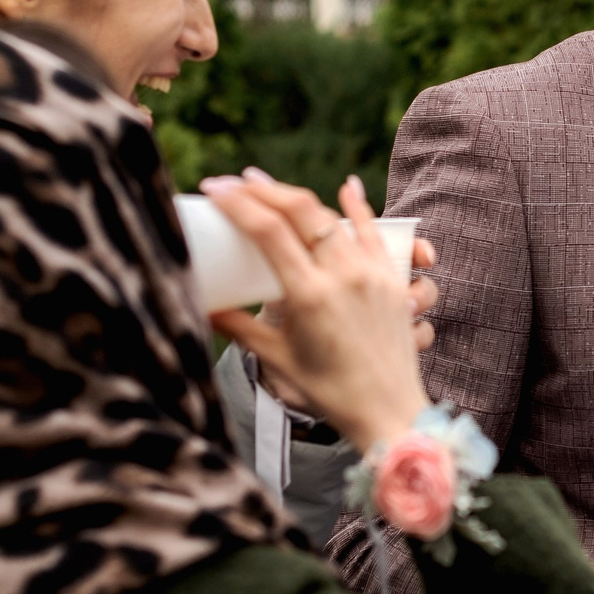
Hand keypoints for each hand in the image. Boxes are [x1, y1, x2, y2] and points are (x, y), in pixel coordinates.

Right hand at [205, 173, 428, 450]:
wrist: (388, 412)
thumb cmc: (330, 392)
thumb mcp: (277, 359)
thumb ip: (238, 329)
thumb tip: (203, 306)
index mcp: (310, 295)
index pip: (268, 231)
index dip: (237, 203)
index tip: (214, 188)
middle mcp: (343, 276)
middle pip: (300, 211)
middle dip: (264, 189)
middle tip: (237, 181)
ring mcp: (371, 274)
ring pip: (333, 217)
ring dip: (299, 197)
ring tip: (270, 185)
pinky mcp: (390, 280)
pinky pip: (373, 232)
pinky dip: (358, 208)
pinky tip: (346, 187)